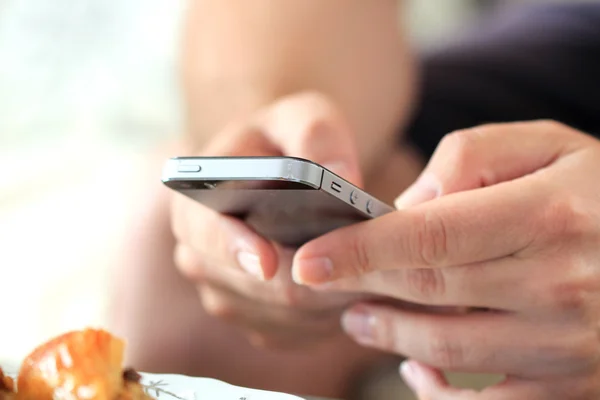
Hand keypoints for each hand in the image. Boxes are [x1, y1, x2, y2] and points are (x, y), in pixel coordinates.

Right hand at [171, 92, 370, 347]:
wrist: (280, 177)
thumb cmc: (285, 144)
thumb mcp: (299, 117)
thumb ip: (315, 134)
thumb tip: (341, 176)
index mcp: (194, 207)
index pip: (203, 233)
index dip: (235, 249)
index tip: (271, 261)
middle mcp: (201, 260)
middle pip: (259, 287)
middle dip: (316, 276)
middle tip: (369, 263)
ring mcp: (229, 296)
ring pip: (289, 315)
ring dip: (333, 295)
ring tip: (374, 268)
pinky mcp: (258, 321)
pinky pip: (301, 333)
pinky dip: (335, 313)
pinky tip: (358, 284)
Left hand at [292, 120, 599, 397]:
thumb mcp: (547, 144)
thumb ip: (471, 159)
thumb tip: (407, 207)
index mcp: (548, 215)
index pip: (430, 237)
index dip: (361, 251)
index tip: (309, 261)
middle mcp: (560, 285)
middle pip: (430, 294)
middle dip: (365, 290)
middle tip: (327, 284)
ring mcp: (570, 344)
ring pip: (450, 351)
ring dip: (391, 336)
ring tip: (359, 318)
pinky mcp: (577, 383)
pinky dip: (440, 390)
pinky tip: (417, 367)